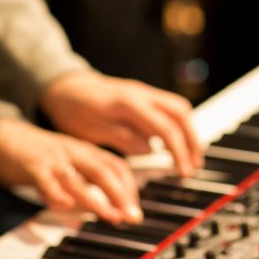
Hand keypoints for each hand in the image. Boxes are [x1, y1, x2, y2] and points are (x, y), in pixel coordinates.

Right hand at [0, 117, 140, 223]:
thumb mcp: (67, 163)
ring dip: (96, 200)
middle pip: (103, 171)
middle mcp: (74, 153)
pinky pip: (45, 180)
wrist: (2, 135)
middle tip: (131, 216)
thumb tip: (102, 211)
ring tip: (110, 216)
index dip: (129, 188)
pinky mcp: (31, 166)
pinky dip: (56, 194)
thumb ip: (85, 184)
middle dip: (121, 194)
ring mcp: (53, 159)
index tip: (134, 209)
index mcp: (85, 151)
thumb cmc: (38, 154)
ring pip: (78, 179)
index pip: (116, 166)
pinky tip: (64, 205)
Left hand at [40, 71, 202, 176]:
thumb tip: (149, 150)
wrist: (64, 86)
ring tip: (188, 158)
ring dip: (187, 132)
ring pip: (178, 108)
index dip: (179, 151)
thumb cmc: (73, 110)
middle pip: (181, 112)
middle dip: (192, 140)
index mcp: (128, 103)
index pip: (166, 127)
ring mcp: (144, 92)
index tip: (183, 172)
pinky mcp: (143, 96)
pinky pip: (169, 108)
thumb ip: (121, 138)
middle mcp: (142, 93)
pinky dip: (177, 126)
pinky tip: (173, 145)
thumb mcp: (90, 130)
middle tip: (193, 166)